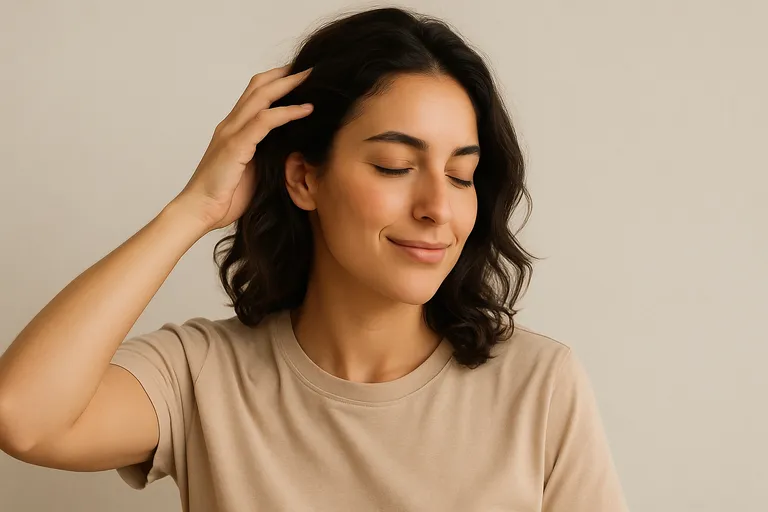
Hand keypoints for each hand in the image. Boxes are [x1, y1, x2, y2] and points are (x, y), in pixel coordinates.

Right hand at [173, 65, 312, 230]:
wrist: (199, 211)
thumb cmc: (225, 196)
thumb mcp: (253, 170)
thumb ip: (267, 155)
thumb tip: (292, 150)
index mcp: (233, 129)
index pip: (255, 94)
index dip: (277, 81)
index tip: (301, 77)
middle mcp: (230, 125)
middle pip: (258, 86)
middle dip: (286, 74)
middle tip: (311, 68)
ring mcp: (231, 133)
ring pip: (261, 96)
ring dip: (289, 85)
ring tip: (313, 78)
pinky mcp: (235, 145)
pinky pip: (265, 121)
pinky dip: (287, 112)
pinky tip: (306, 109)